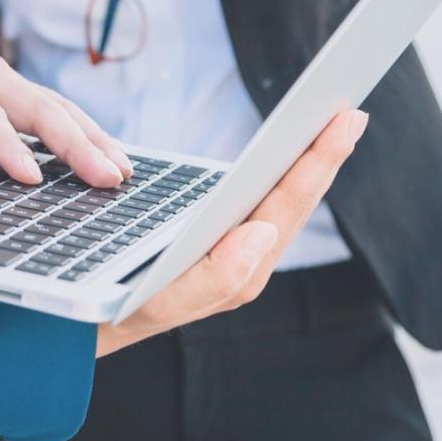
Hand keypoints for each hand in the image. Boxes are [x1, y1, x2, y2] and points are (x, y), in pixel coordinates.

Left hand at [0, 0, 133, 186]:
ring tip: (122, 172)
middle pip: (38, 108)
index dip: (6, 145)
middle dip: (76, 145)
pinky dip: (85, 131)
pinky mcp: (14, 89)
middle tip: (107, 178)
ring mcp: (5, 77)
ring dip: (92, 139)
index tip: (32, 179)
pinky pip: (55, 108)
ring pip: (56, 107)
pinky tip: (109, 154)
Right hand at [95, 109, 366, 355]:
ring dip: (309, 164)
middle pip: (294, 202)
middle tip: (353, 111)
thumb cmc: (116, 314)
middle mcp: (246, 265)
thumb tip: (264, 230)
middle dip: (326, 155)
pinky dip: (281, 176)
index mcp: (238, 273)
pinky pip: (261, 206)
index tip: (346, 120)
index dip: (318, 161)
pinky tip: (287, 158)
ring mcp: (235, 257)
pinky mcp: (220, 247)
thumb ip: (216, 277)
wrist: (88, 329)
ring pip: (283, 204)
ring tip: (331, 125)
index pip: (286, 206)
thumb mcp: (154, 301)